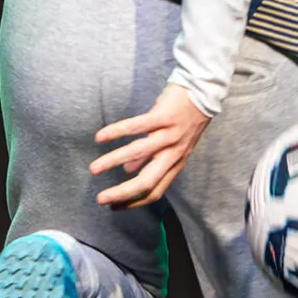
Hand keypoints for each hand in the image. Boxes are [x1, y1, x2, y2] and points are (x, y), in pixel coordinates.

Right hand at [89, 84, 209, 208]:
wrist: (204, 90)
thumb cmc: (185, 118)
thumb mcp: (172, 143)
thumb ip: (149, 158)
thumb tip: (128, 172)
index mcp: (176, 162)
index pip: (155, 191)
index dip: (134, 202)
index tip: (114, 207)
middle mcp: (174, 153)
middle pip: (147, 181)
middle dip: (122, 193)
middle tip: (101, 199)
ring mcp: (170, 135)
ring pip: (138, 153)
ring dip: (112, 162)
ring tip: (94, 169)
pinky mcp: (164, 116)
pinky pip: (137, 126)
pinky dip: (117, 132)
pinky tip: (100, 138)